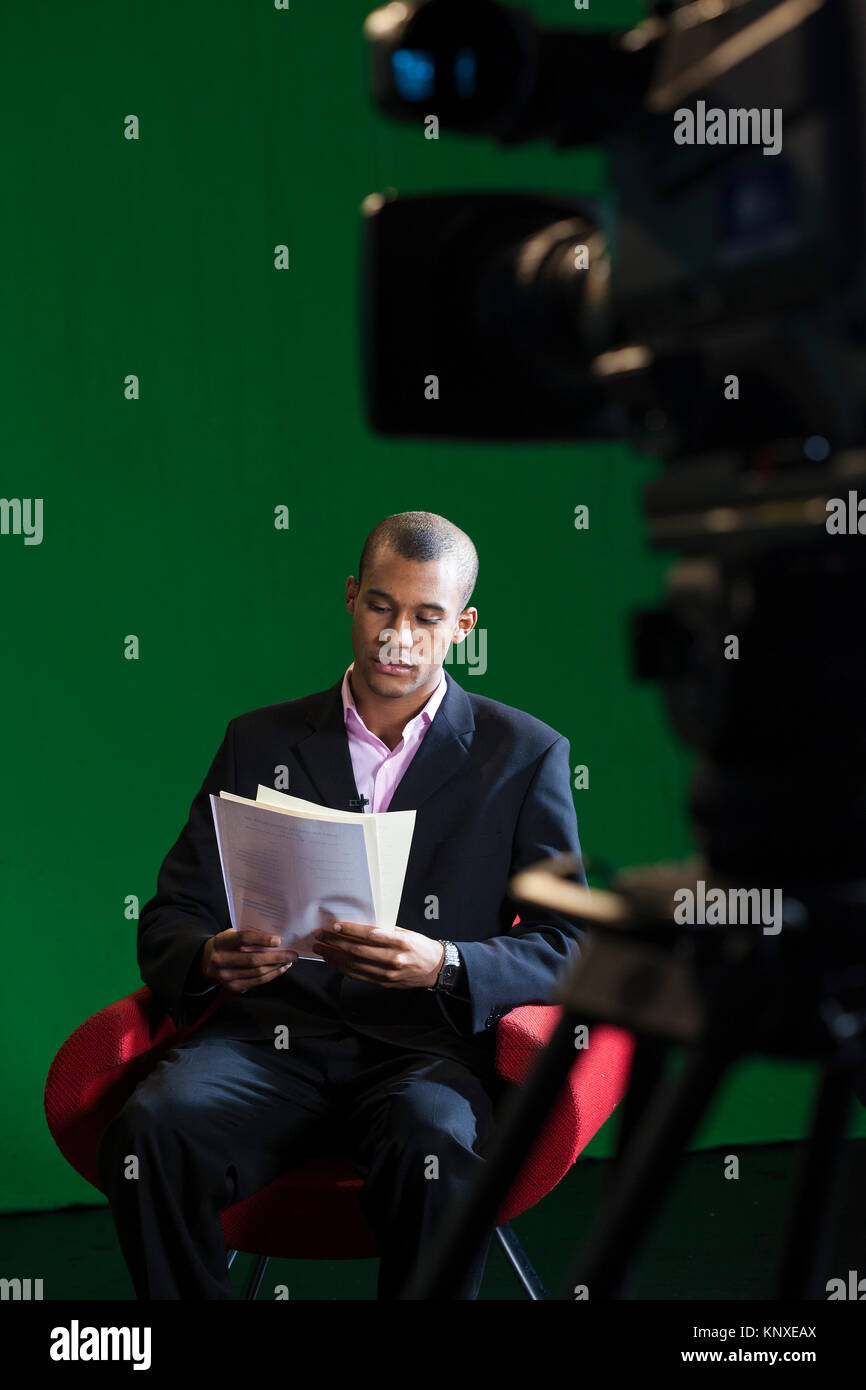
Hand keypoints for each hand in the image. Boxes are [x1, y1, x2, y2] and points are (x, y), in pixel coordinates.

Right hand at [201, 928, 298, 994]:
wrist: (207, 961)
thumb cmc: (226, 944)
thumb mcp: (230, 934)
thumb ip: (247, 933)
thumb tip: (275, 934)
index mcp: (220, 942)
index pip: (243, 939)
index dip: (262, 939)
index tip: (278, 940)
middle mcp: (220, 960)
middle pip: (253, 959)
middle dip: (276, 957)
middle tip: (292, 953)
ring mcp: (225, 976)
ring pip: (257, 972)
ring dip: (277, 967)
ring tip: (288, 960)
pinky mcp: (233, 987)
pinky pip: (257, 982)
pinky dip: (272, 975)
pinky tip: (280, 968)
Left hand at [312, 921, 444, 988]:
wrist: (434, 968)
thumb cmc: (420, 946)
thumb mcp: (406, 933)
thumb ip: (384, 931)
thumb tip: (358, 926)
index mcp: (400, 943)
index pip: (370, 935)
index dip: (351, 930)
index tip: (335, 925)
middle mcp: (393, 959)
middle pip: (358, 951)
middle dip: (336, 943)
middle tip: (321, 936)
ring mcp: (387, 974)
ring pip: (355, 965)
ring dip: (334, 957)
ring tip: (322, 949)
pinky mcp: (383, 983)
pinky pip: (359, 976)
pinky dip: (343, 969)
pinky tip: (333, 961)